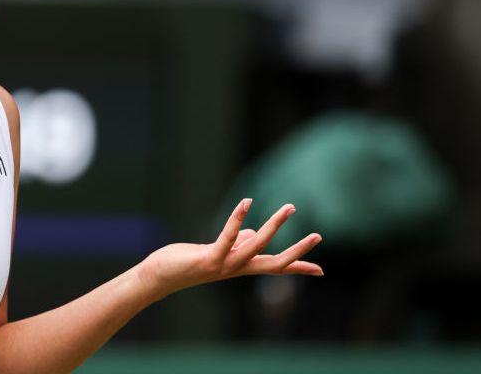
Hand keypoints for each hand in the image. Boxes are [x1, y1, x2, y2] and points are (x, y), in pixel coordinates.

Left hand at [138, 200, 322, 300]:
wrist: (159, 277)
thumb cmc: (187, 262)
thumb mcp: (216, 251)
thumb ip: (236, 243)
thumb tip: (251, 233)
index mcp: (240, 267)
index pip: (275, 268)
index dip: (297, 268)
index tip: (321, 271)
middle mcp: (236, 268)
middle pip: (274, 263)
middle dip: (298, 251)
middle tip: (318, 235)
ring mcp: (224, 265)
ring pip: (256, 246)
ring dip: (275, 226)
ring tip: (290, 207)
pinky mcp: (209, 258)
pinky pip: (228, 238)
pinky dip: (238, 219)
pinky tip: (248, 202)